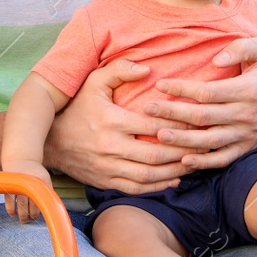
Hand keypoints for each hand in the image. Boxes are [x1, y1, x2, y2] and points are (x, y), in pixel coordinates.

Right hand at [3, 161, 52, 222]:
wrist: (21, 159)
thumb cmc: (35, 173)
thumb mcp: (44, 178)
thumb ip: (47, 191)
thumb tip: (50, 209)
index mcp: (41, 180)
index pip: (42, 199)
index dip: (41, 210)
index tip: (39, 215)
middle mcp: (29, 182)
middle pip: (32, 204)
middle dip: (31, 214)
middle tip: (31, 219)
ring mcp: (18, 184)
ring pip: (21, 204)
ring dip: (22, 215)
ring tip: (23, 220)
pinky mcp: (9, 186)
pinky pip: (9, 201)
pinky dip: (11, 209)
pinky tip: (13, 214)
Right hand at [41, 59, 193, 193]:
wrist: (51, 141)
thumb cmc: (78, 107)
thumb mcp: (93, 81)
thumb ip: (120, 70)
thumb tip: (147, 69)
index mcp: (111, 120)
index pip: (153, 124)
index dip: (178, 123)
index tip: (198, 120)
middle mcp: (110, 146)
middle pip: (155, 153)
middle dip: (184, 150)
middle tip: (205, 145)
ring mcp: (108, 167)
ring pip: (149, 175)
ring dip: (175, 171)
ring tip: (195, 163)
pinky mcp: (106, 181)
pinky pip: (137, 188)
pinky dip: (159, 186)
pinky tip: (175, 179)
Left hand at [144, 37, 256, 171]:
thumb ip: (242, 49)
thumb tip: (217, 60)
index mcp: (247, 90)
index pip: (208, 92)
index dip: (183, 89)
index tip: (161, 85)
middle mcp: (245, 114)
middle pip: (203, 116)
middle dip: (173, 113)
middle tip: (148, 109)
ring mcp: (244, 134)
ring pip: (209, 140)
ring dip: (183, 140)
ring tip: (159, 135)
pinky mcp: (244, 148)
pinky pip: (222, 159)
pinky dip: (203, 163)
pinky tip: (183, 161)